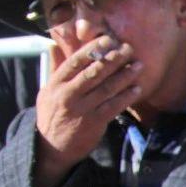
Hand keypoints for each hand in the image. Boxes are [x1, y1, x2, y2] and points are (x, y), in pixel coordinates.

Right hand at [34, 37, 141, 186]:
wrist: (52, 146)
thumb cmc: (52, 114)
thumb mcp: (48, 90)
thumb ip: (55, 68)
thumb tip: (55, 44)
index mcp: (56, 83)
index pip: (76, 62)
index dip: (93, 50)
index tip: (108, 40)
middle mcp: (68, 94)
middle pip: (94, 73)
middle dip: (113, 59)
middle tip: (128, 48)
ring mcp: (82, 109)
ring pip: (106, 89)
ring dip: (124, 76)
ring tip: (138, 66)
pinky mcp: (94, 123)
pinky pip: (113, 107)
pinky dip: (126, 97)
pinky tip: (137, 89)